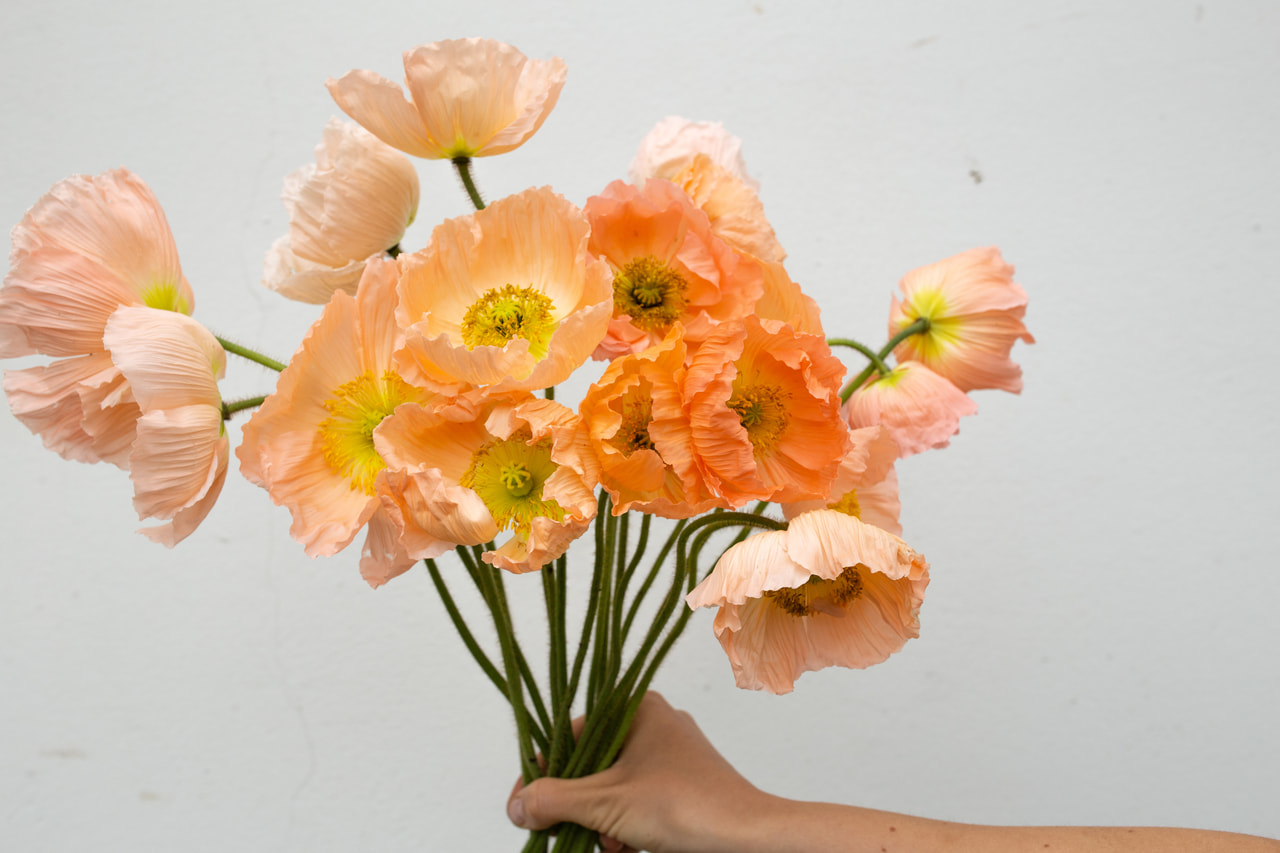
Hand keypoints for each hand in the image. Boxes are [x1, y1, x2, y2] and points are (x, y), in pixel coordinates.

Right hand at [506, 691, 766, 852]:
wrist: (747, 838)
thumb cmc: (684, 807)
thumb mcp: (605, 803)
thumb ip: (553, 801)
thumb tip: (517, 806)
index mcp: (635, 709)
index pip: (568, 736)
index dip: (541, 775)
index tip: (523, 808)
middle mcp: (652, 724)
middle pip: (587, 766)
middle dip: (577, 806)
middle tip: (569, 833)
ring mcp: (668, 756)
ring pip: (610, 789)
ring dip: (601, 822)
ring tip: (612, 841)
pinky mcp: (680, 786)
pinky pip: (634, 802)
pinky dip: (624, 827)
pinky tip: (629, 846)